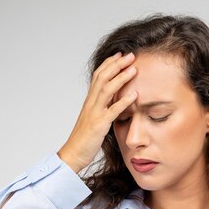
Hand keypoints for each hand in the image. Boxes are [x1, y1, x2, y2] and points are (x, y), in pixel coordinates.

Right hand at [58, 51, 137, 172]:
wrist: (73, 153)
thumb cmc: (84, 138)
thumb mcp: (93, 118)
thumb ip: (101, 107)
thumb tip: (112, 100)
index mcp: (89, 100)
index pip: (98, 76)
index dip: (109, 63)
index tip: (120, 54)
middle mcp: (91, 103)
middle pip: (103, 78)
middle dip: (117, 64)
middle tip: (131, 55)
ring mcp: (94, 113)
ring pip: (107, 90)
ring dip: (121, 78)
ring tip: (134, 69)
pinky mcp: (99, 125)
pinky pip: (112, 111)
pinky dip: (124, 101)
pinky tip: (135, 95)